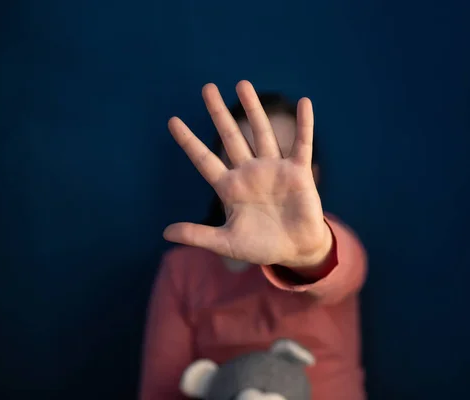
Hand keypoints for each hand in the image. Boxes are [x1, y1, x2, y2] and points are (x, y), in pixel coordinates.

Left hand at [163, 81, 331, 267]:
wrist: (296, 250)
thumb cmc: (261, 246)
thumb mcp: (226, 243)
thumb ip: (198, 235)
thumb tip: (165, 232)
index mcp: (230, 187)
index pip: (204, 159)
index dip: (189, 141)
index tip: (172, 121)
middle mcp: (249, 172)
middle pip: (230, 136)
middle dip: (219, 113)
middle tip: (207, 88)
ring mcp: (274, 169)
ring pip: (261, 133)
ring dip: (253, 109)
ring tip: (242, 84)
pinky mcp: (298, 172)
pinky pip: (302, 144)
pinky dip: (304, 125)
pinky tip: (304, 103)